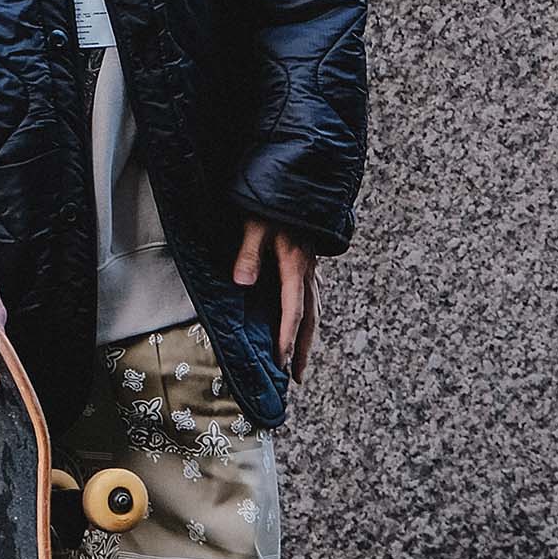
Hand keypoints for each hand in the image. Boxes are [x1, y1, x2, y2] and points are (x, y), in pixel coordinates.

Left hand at [233, 217, 319, 381]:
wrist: (299, 180)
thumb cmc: (274, 201)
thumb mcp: (256, 224)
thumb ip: (249, 254)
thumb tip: (243, 283)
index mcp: (294, 264)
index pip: (293, 310)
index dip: (287, 338)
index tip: (283, 363)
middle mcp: (307, 270)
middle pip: (309, 318)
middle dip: (302, 349)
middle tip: (296, 377)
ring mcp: (311, 266)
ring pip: (314, 309)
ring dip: (308, 336)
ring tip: (301, 360)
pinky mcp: (309, 260)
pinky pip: (313, 296)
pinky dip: (309, 315)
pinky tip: (304, 322)